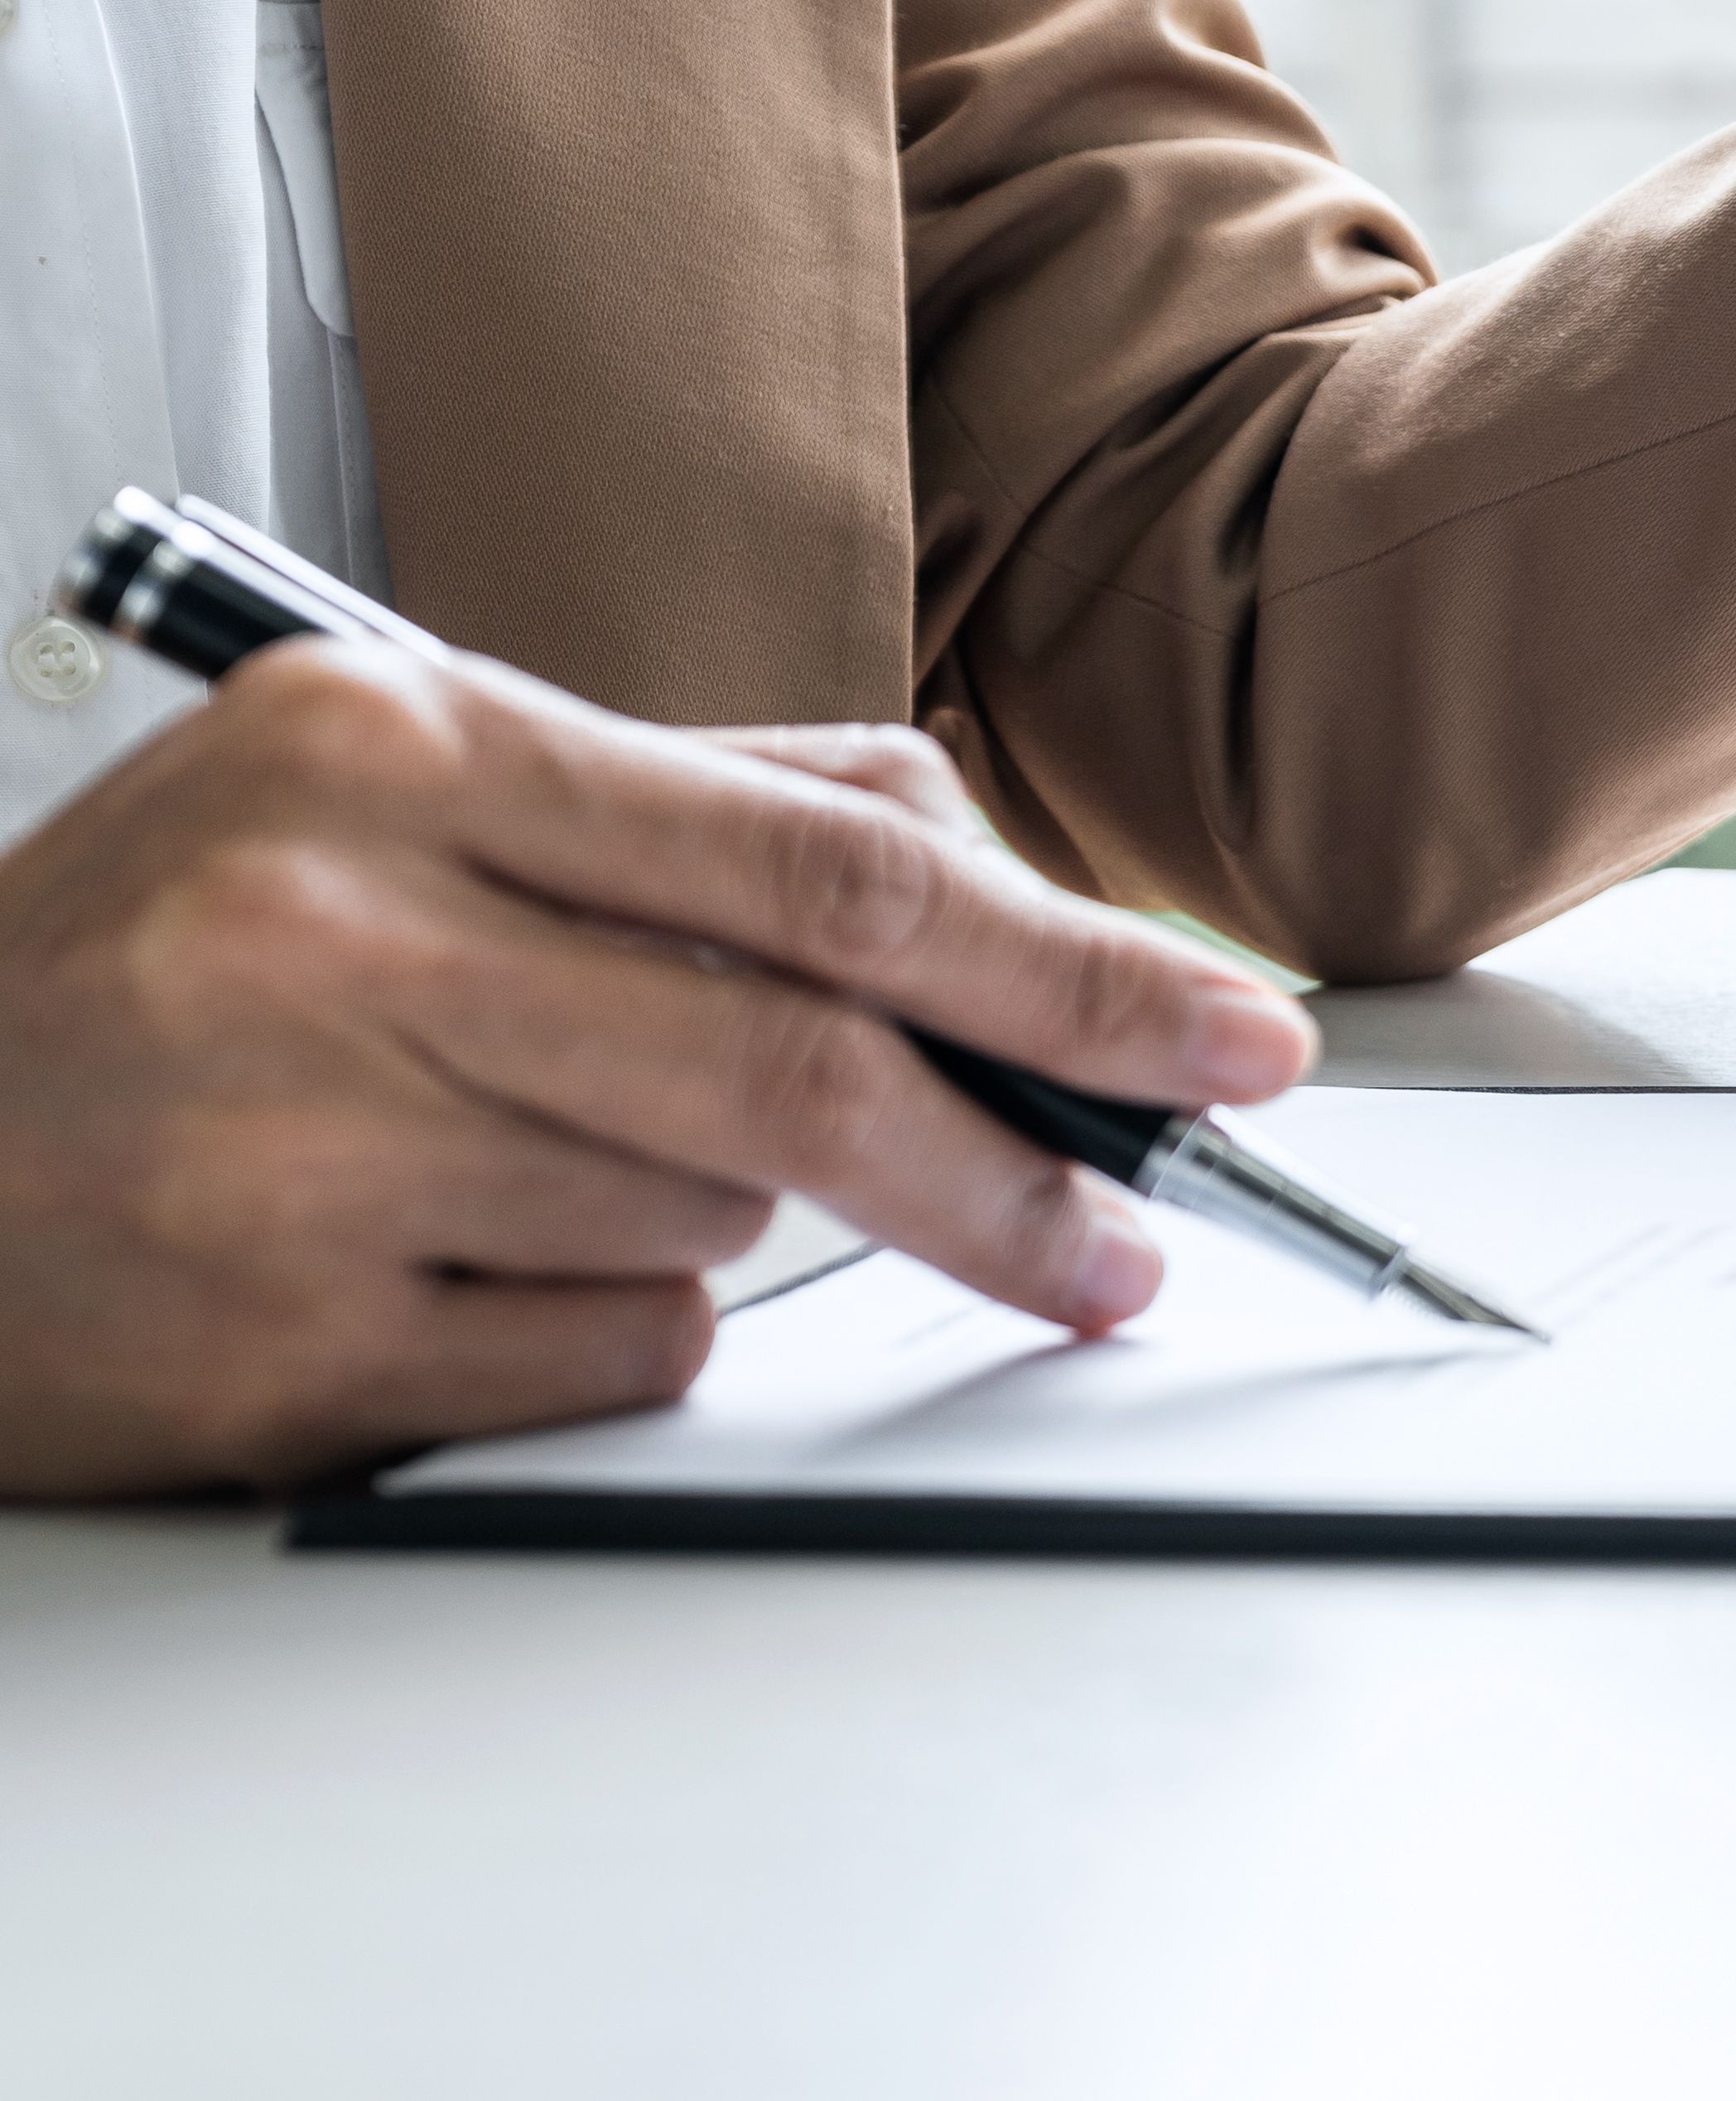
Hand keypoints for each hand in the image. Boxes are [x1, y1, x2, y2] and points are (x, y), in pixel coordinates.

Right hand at [0, 644, 1319, 1497]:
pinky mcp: (283, 1341)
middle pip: (814, 1061)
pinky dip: (606, 1328)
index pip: (834, 865)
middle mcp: (337, 925)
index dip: (1070, 962)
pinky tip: (450, 1274)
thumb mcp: (388, 810)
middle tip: (1138, 1221)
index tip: (1227, 1029)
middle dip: (1022, 1157)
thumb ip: (699, 822)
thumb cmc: (144, 976)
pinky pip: (607, 1350)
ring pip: (717, 1214)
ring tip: (522, 1165)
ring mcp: (297, 1141)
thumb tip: (996, 877)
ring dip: (718, 1219)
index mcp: (392, 750)